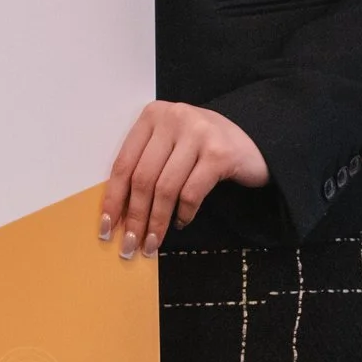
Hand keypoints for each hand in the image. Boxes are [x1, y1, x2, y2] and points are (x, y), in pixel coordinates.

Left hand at [100, 101, 268, 258]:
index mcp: (152, 115)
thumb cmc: (203, 148)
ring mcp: (198, 133)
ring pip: (165, 188)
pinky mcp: (219, 153)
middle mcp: (173, 118)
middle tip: (131, 246)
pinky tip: (181, 223)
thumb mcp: (170, 146)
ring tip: (153, 243)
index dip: (113, 199)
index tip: (107, 228)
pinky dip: (184, 213)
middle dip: (135, 217)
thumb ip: (146, 166)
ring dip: (157, 222)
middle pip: (143, 178)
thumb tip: (119, 212)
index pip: (123, 163)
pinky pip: (192, 193)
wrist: (254, 141)